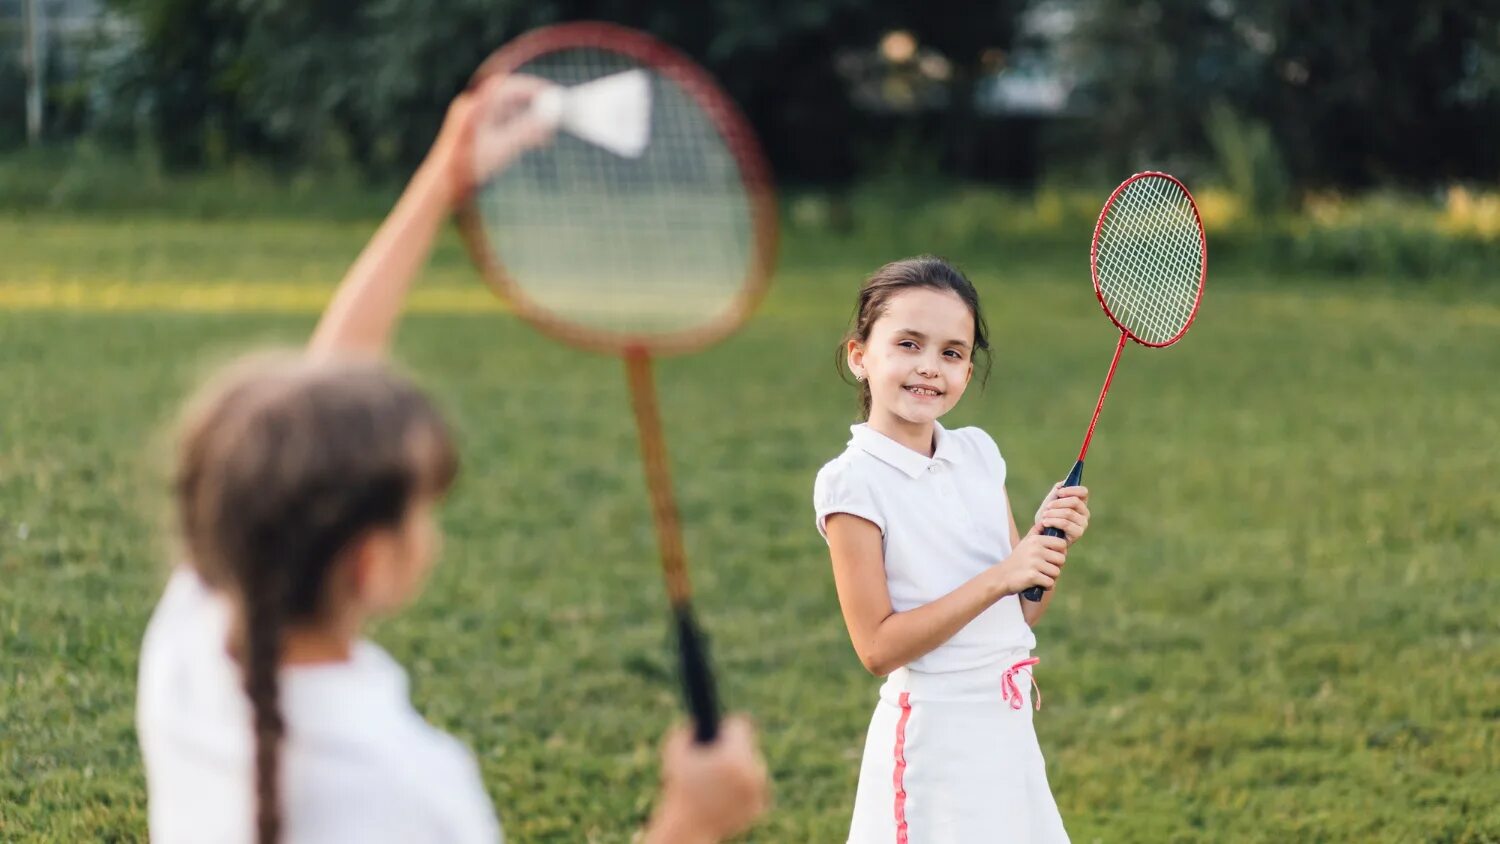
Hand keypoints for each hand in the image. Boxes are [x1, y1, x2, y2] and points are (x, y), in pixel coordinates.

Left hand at [429, 73, 555, 202]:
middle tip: (555, 114)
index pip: (509, 86)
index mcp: (478, 106)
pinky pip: (503, 123)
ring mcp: (475, 119)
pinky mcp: (477, 132)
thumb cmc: (470, 166)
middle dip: (534, 105)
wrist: (445, 184)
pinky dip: (519, 128)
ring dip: (529, 119)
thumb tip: (551, 117)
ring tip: (547, 136)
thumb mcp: (504, 147)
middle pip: (509, 97)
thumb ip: (527, 130)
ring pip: (508, 112)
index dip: (533, 88)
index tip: (554, 95)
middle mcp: (475, 108)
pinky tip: (534, 142)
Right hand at [647, 716, 768, 842]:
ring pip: (754, 767)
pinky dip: (743, 789)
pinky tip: (726, 791)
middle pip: (748, 747)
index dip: (729, 726)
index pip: (741, 726)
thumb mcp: (675, 752)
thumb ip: (687, 729)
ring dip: (741, 768)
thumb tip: (699, 717)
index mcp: (735, 756)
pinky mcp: (758, 807)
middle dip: (734, 749)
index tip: (723, 729)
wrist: (688, 827)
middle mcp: (753, 772)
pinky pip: (753, 789)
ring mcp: (757, 791)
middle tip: (719, 756)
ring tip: (721, 774)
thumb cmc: (679, 788)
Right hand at [994, 530, 1066, 595]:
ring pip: (1057, 572)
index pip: (1062, 544)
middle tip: (1045, 569)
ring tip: (1041, 576)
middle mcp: (1035, 549)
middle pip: (1061, 559)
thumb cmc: (1017, 560)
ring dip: (1051, 577)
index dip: (1060, 553)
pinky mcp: (1032, 576)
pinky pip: (1050, 582)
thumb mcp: (1025, 542)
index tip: (1051, 558)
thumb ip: (1036, 531)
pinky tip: (1039, 584)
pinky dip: (1046, 586)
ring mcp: (1034, 563)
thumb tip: (1044, 521)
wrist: (1002, 576)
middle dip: (1056, 567)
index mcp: (1036, 540)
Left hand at [1034, 483, 1089, 545]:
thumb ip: (1057, 491)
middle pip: (1075, 501)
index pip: (1083, 492)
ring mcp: (1083, 523)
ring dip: (1053, 513)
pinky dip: (1053, 521)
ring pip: (1068, 513)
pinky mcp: (1078, 533)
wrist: (1041, 534)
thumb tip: (1062, 484)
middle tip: (1047, 507)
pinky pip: (1065, 523)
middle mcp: (1085, 512)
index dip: (1071, 490)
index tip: (1058, 493)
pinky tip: (1045, 523)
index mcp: (1080, 502)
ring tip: (1044, 516)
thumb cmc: (1047, 517)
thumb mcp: (1050, 501)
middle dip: (1058, 503)